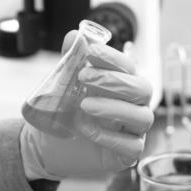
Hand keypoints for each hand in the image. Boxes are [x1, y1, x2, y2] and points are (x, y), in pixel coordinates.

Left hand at [20, 31, 153, 179]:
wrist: (47, 144)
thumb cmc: (63, 111)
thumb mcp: (63, 84)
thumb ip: (70, 60)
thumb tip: (74, 35)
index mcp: (122, 85)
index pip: (129, 67)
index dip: (113, 57)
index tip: (90, 51)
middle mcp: (133, 106)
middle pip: (143, 89)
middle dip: (114, 81)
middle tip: (83, 77)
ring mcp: (133, 131)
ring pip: (143, 117)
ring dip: (113, 108)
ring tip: (84, 105)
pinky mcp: (126, 155)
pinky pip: (132, 146)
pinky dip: (109, 136)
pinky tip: (86, 129)